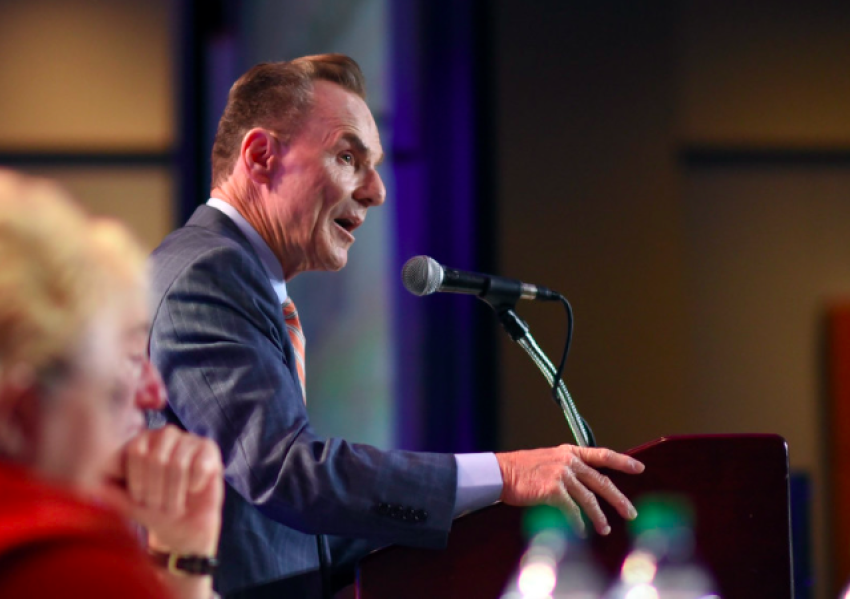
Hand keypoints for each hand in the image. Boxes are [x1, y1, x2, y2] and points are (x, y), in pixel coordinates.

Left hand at [98, 425, 222, 555]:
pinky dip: (194, 485)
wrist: (183, 527)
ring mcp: (189, 440)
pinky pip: (199, 466)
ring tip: (175, 505)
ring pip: (178, 463)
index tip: (141, 500)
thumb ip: (107, 491)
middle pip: (156, 457)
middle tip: (160, 507)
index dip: (139, 482)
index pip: (136, 451)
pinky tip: (194, 490)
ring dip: (175, 493)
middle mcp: (165, 435)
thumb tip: (86, 484)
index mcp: (142, 441)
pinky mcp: (210, 450)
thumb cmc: (154, 511)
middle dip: (157, 491)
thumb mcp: (125, 504)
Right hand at [496, 445, 643, 536]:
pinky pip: (572, 510)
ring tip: (605, 529)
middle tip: (630, 513)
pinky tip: (580, 531)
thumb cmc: (520, 470)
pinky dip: (577, 523)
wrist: (500, 473)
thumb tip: (584, 486)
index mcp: (569, 452)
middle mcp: (568, 461)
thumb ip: (567, 469)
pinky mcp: (553, 489)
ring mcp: (561, 474)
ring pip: (589, 499)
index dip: (622, 461)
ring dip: (599, 517)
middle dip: (618, 499)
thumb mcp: (548, 461)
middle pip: (601, 481)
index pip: (602, 454)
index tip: (639, 467)